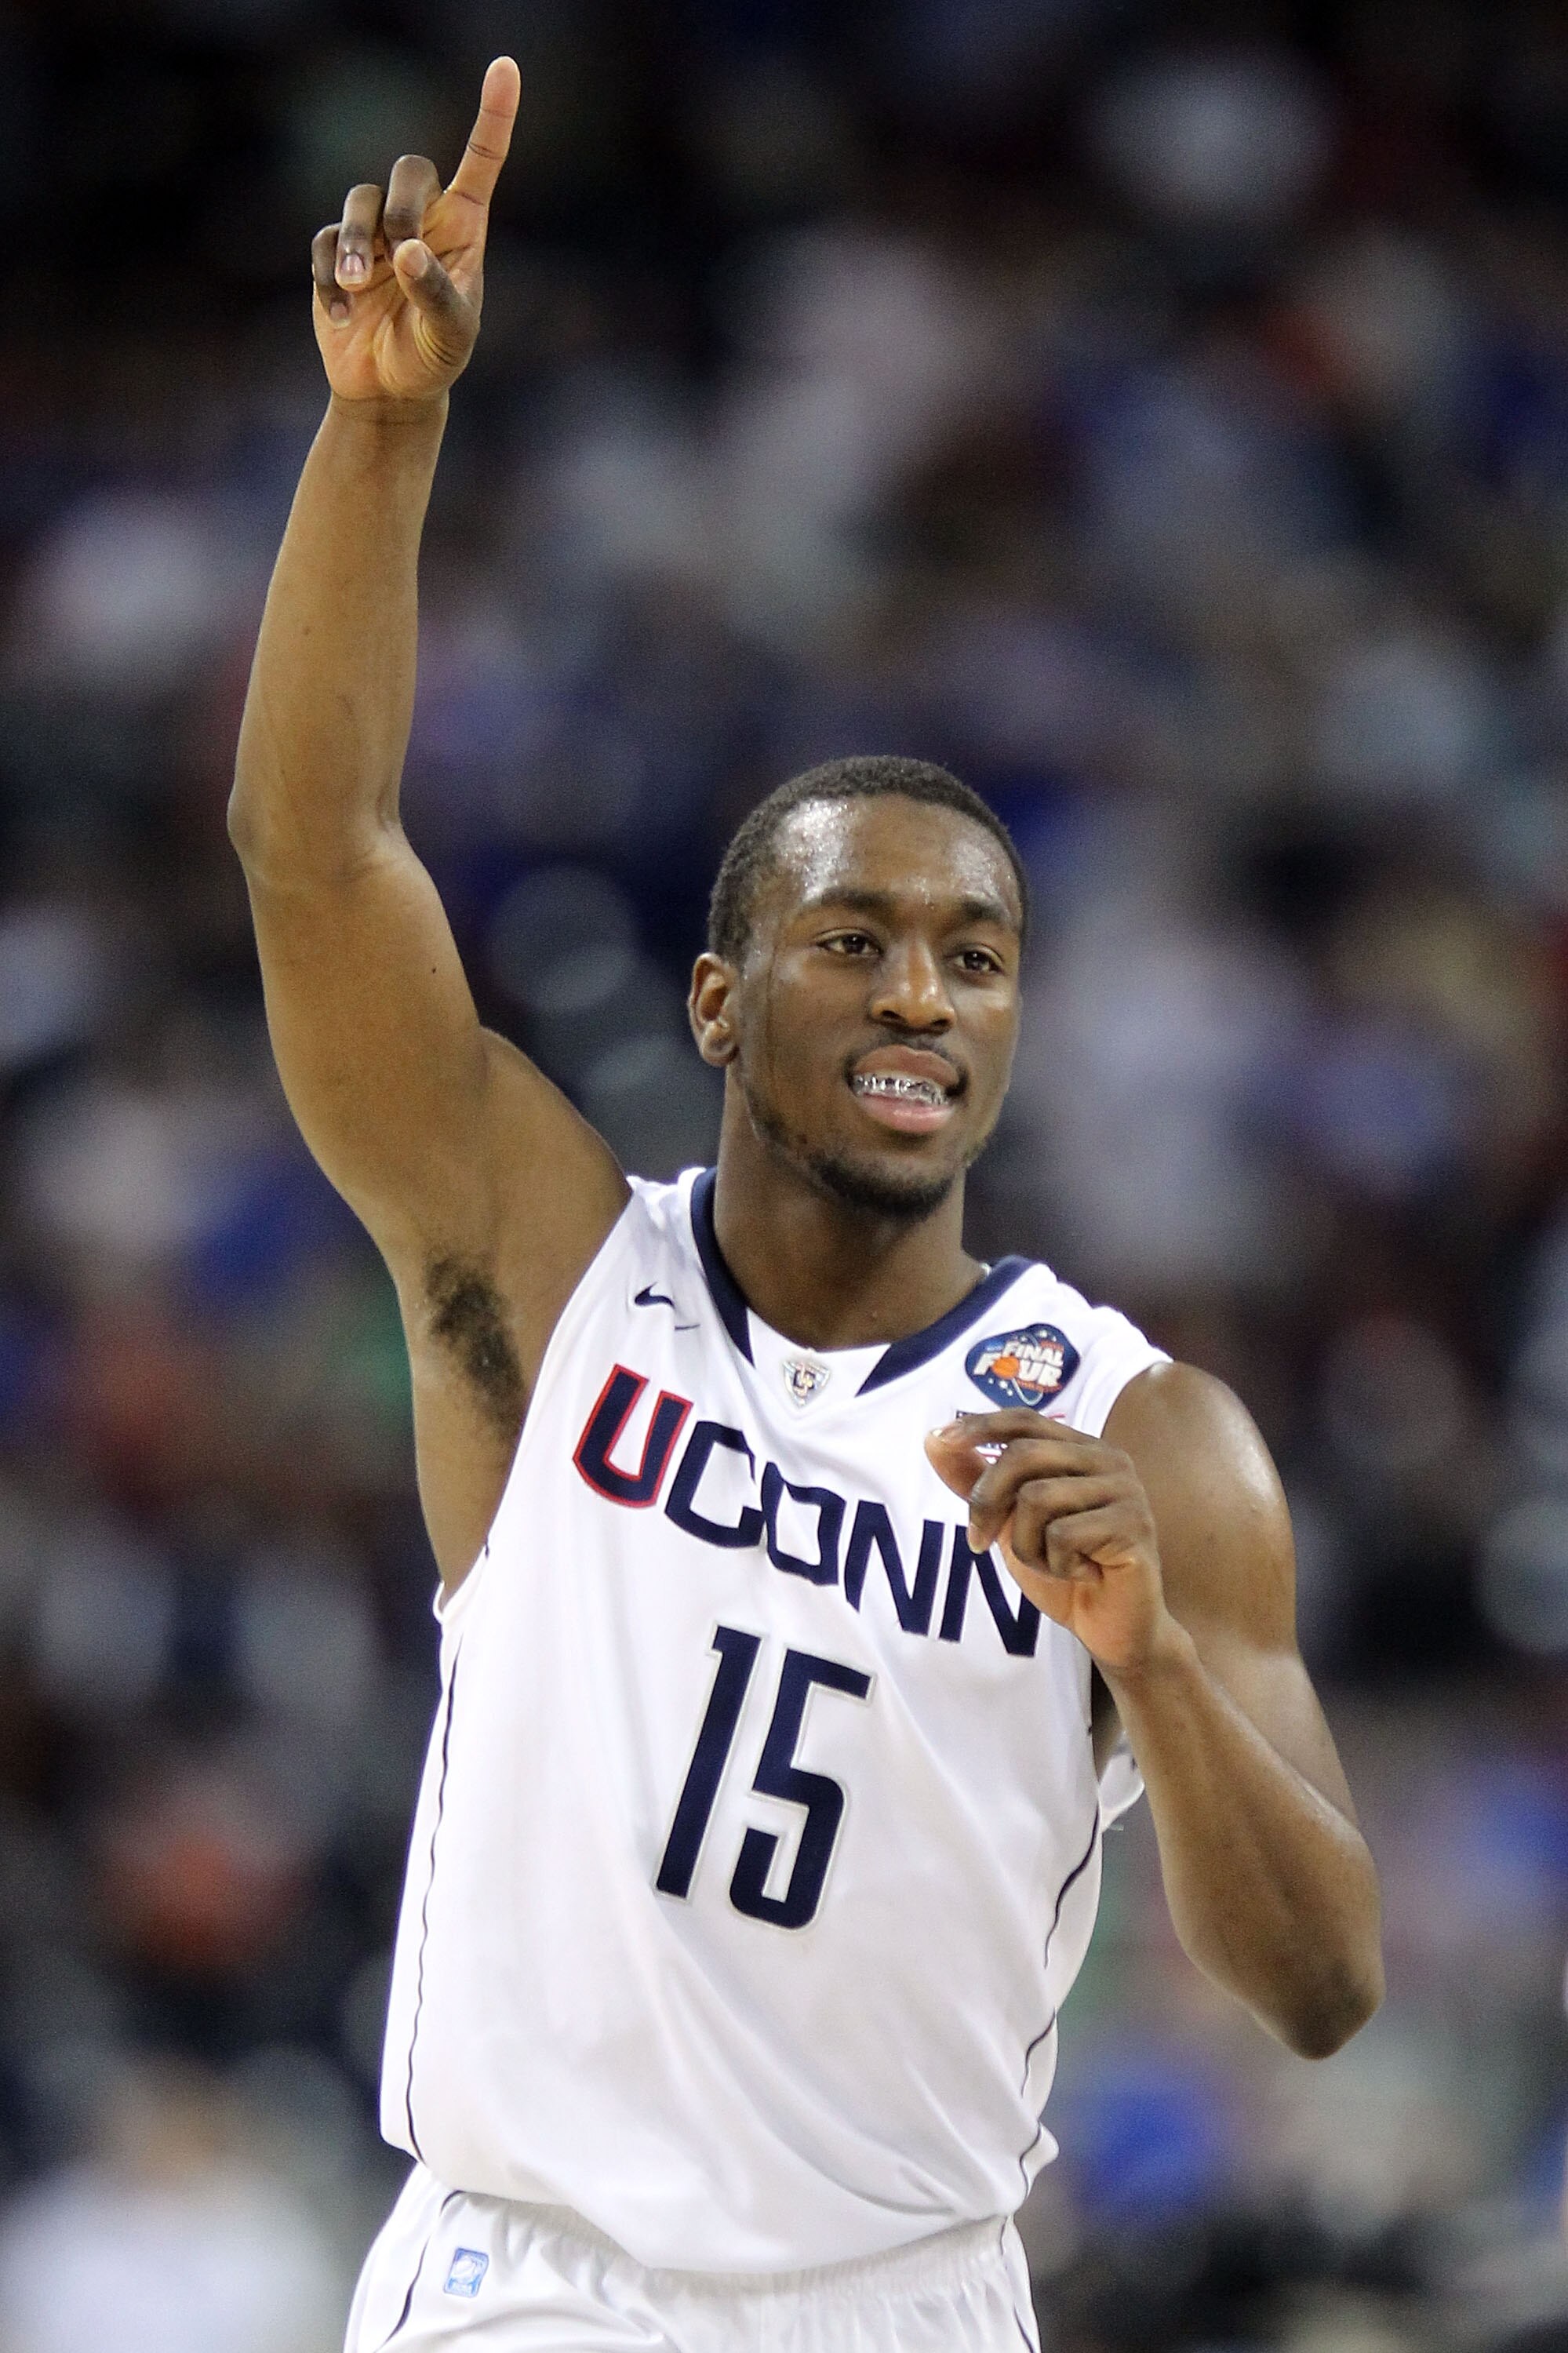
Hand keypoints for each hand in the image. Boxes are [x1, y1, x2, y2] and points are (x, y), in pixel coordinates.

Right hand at [310, 56, 520, 407]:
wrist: (388, 393)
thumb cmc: (433, 359)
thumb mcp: (451, 336)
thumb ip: (437, 293)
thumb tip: (405, 250)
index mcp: (463, 228)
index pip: (481, 160)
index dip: (494, 114)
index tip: (505, 67)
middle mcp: (419, 220)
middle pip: (408, 170)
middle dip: (401, 207)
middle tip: (399, 254)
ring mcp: (374, 235)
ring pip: (359, 201)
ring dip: (354, 242)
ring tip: (354, 285)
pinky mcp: (334, 255)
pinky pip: (321, 242)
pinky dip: (328, 277)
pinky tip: (342, 317)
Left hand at [924, 1411, 1177, 1679]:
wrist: (1110, 1626)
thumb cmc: (1062, 1569)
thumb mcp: (1009, 1522)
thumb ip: (977, 1481)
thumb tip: (932, 1439)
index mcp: (1081, 1449)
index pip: (1024, 1421)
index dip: (979, 1426)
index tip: (938, 1440)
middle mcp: (1108, 1459)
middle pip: (1022, 1456)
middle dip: (986, 1501)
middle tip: (979, 1542)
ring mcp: (1125, 1490)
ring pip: (1037, 1498)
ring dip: (1026, 1545)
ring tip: (1052, 1563)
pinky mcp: (1133, 1524)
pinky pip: (1062, 1534)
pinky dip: (1056, 1564)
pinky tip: (1081, 1573)